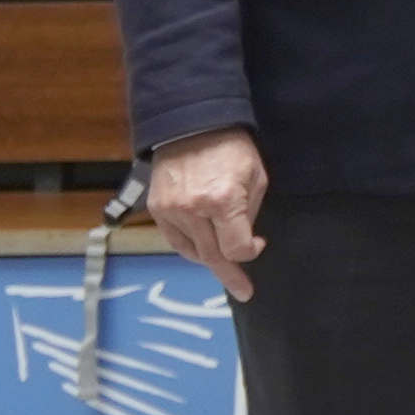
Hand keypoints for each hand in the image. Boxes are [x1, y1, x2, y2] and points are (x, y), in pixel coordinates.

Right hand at [145, 127, 269, 303]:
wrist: (191, 124)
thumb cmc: (231, 149)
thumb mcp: (256, 177)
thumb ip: (250, 213)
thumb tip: (248, 241)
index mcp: (222, 200)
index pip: (236, 248)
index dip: (250, 252)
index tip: (258, 246)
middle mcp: (193, 210)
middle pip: (212, 256)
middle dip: (230, 273)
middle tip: (242, 289)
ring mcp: (170, 210)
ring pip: (192, 251)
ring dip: (210, 258)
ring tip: (224, 261)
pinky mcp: (156, 208)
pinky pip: (174, 240)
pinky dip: (190, 248)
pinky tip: (203, 248)